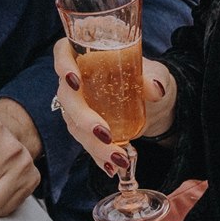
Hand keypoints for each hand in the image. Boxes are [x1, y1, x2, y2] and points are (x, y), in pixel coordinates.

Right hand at [51, 38, 174, 173]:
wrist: (154, 102)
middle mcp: (77, 79)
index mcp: (88, 56)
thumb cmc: (150, 78)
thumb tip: (155, 89)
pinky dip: (98, 155)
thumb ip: (155, 79)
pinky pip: (85, 141)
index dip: (62, 64)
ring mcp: (78, 104)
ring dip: (92, 144)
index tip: (74, 81)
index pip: (63, 52)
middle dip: (82, 118)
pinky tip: (111, 168)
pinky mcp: (85, 126)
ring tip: (118, 158)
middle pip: (67, 96)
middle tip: (104, 133)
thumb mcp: (157, 74)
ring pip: (74, 123)